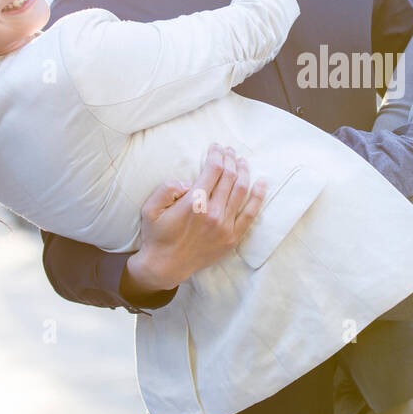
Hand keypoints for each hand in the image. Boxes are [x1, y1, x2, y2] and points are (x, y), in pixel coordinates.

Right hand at [123, 143, 266, 293]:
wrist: (165, 266)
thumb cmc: (157, 235)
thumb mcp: (150, 208)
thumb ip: (167, 188)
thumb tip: (187, 181)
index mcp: (194, 203)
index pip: (213, 169)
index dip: (217, 154)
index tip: (216, 147)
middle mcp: (212, 212)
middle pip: (229, 176)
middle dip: (230, 159)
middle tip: (229, 150)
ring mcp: (224, 226)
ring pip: (241, 190)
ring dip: (243, 172)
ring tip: (242, 161)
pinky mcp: (232, 238)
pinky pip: (250, 214)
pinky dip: (258, 196)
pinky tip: (262, 183)